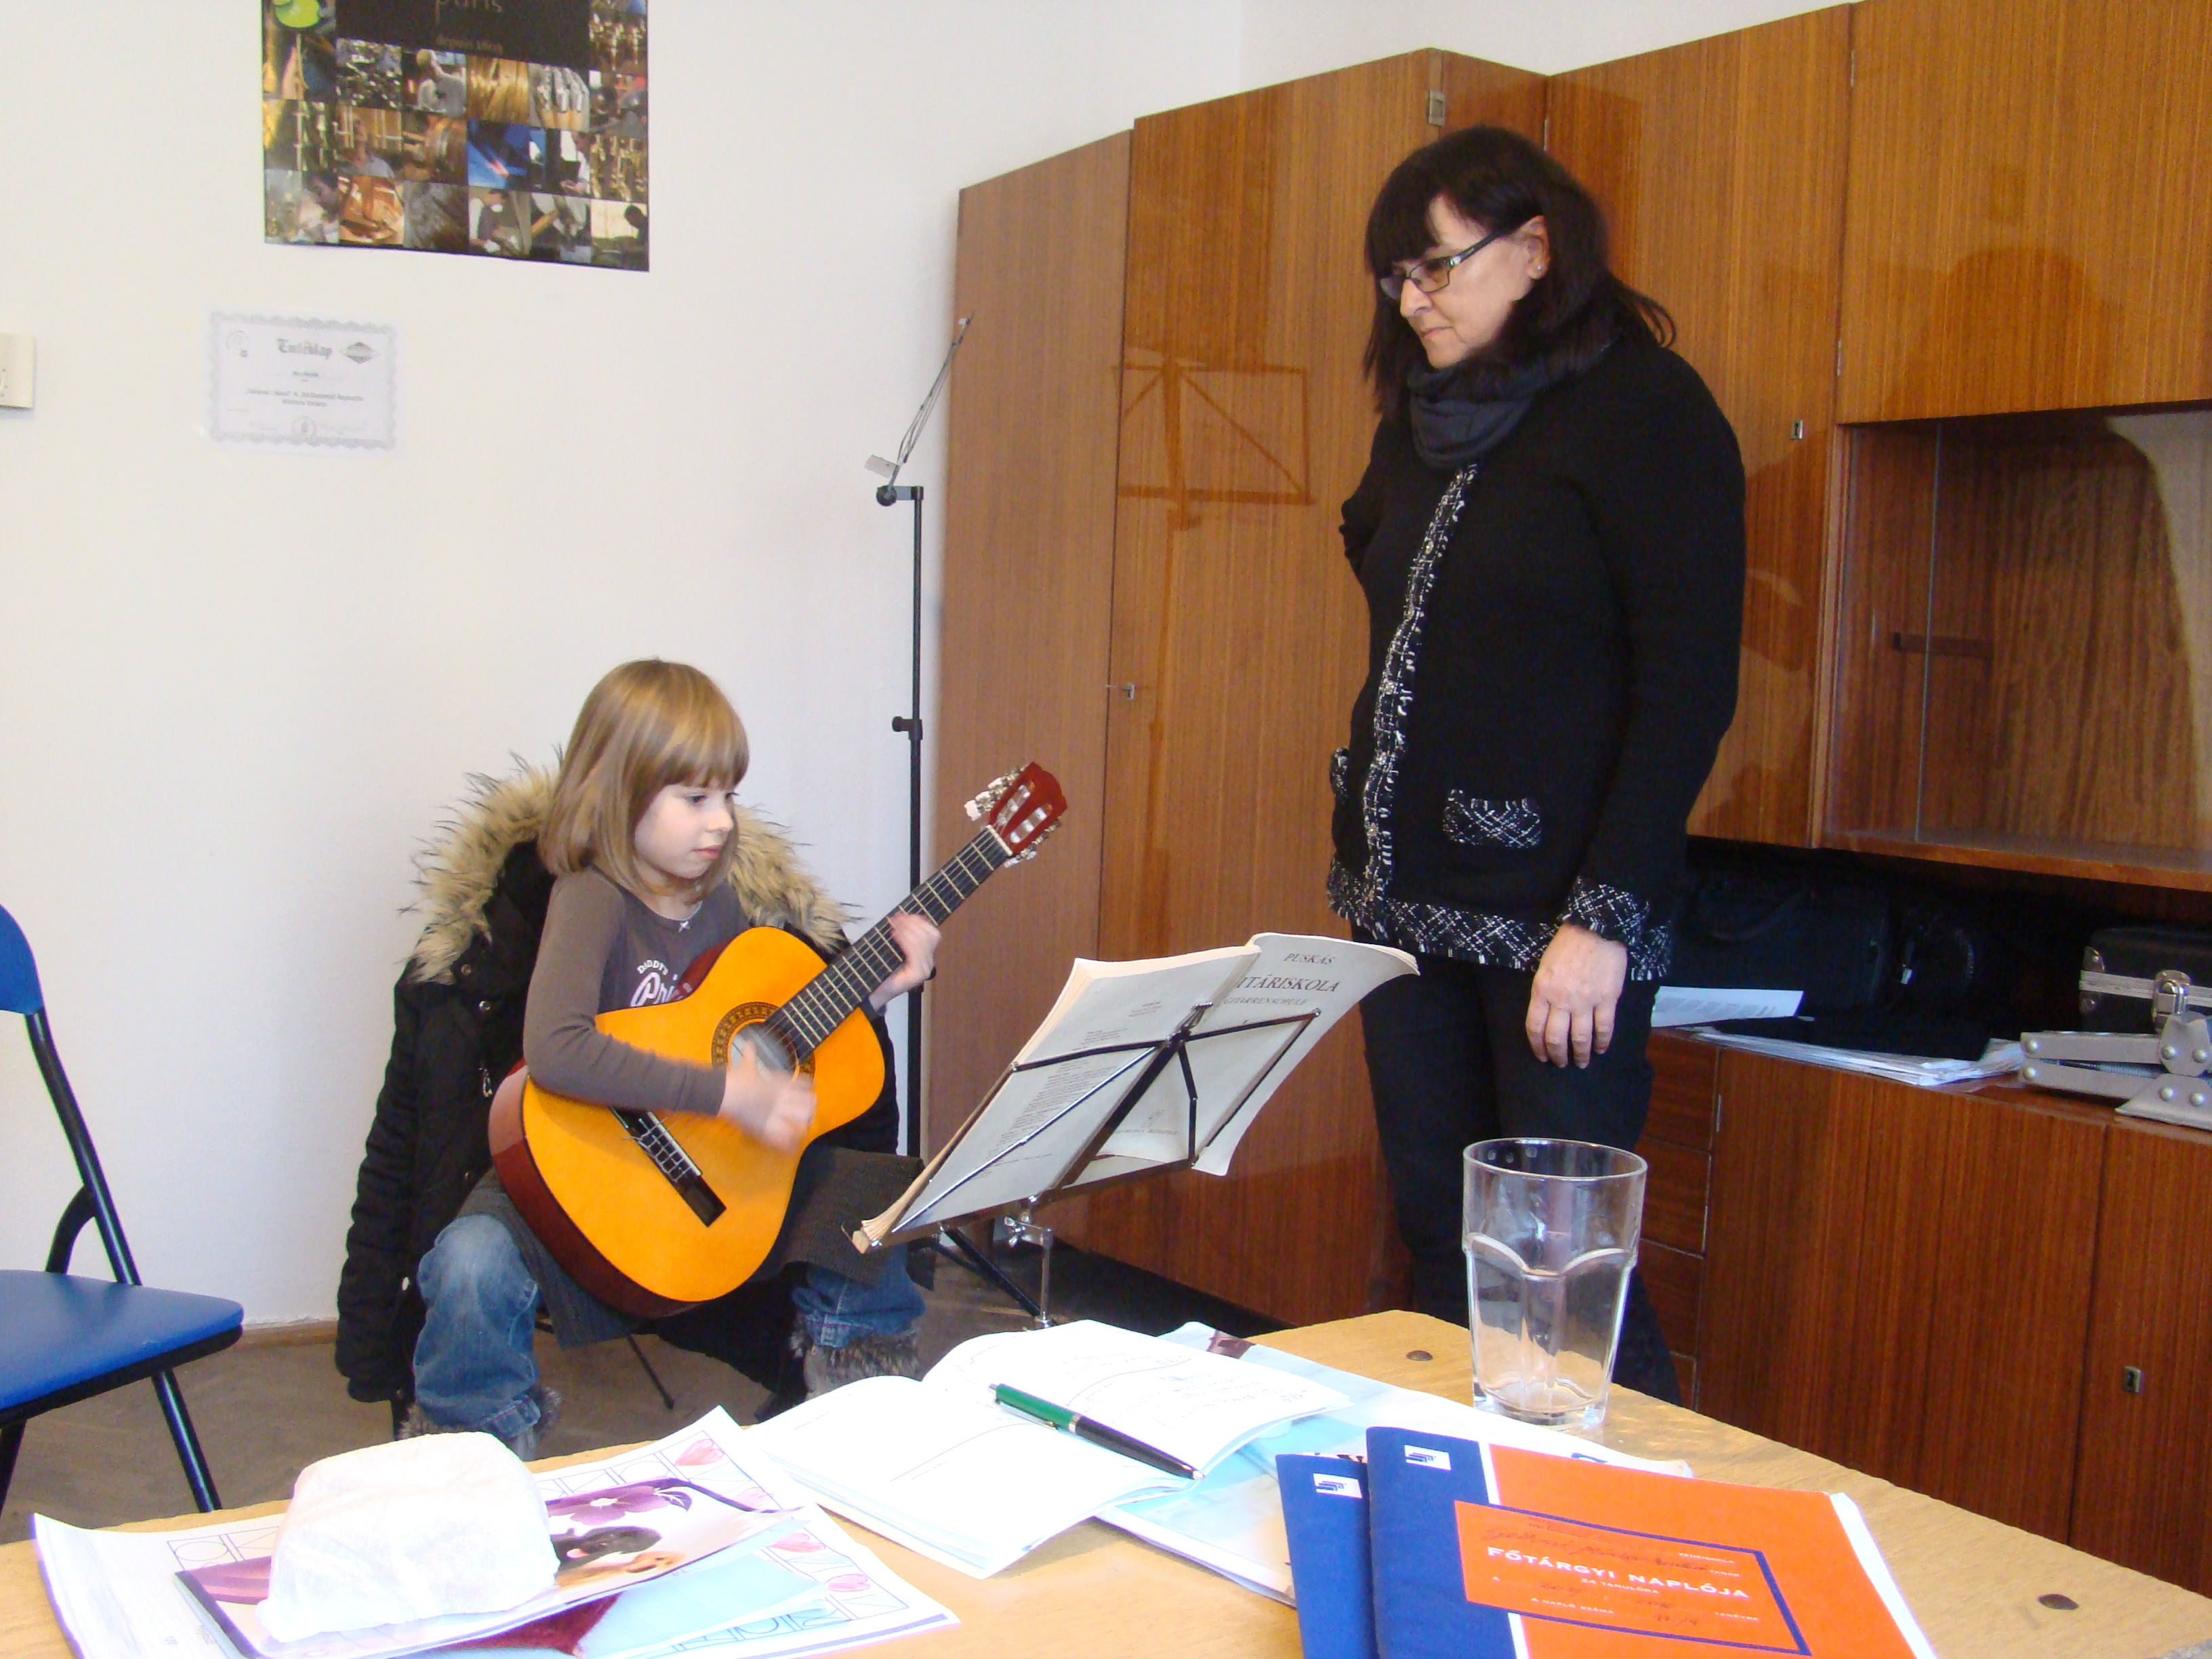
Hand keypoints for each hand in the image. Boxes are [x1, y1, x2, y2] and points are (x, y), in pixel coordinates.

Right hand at [717, 1040, 815, 1151]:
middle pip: (810, 1103)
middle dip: (810, 1110)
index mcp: (781, 1083)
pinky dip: (790, 1143)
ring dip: (804, 1125)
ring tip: (802, 1130)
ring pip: (803, 1120)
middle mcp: (784, 1097)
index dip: (809, 1091)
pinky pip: (786, 1139)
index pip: (806, 1085)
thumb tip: (748, 1043)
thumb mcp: (746, 1065)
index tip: (810, 1095)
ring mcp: (779, 1112)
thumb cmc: (735, 1079)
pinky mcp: (769, 1127)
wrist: (726, 1093)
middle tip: (808, 1116)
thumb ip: (750, 1055)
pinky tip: (792, 1145)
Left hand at [868, 910, 940, 1009]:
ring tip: (894, 926)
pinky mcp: (917, 975)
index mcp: (925, 957)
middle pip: (931, 936)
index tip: (905, 915)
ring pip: (924, 943)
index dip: (921, 922)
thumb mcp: (893, 949)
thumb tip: (900, 916)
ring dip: (908, 930)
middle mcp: (929, 964)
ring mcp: (924, 970)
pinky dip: (905, 941)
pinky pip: (915, 953)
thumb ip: (901, 936)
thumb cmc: (882, 971)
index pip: (933, 934)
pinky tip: (895, 936)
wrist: (874, 992)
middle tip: (897, 918)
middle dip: (914, 924)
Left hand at [1526, 923, 1628, 1068]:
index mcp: (1542, 990)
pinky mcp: (1607, 1000)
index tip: (1541, 1056)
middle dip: (1557, 1056)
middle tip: (1561, 1064)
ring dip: (1580, 1055)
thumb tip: (1547, 1013)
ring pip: (1580, 1038)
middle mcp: (1561, 1000)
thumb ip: (1544, 991)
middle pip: (1556, 1038)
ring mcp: (1585, 1001)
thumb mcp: (1544, 966)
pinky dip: (1603, 1042)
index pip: (1535, 1027)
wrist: (1596, 929)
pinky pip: (1604, 1028)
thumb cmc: (1566, 944)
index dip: (1537, 1047)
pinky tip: (1601, 1049)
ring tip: (1581, 1063)